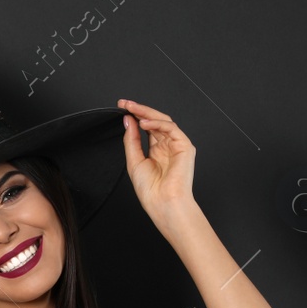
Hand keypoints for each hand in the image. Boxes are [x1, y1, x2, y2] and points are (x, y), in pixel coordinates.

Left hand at [117, 98, 195, 220]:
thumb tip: (129, 121)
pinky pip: (171, 128)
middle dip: (139, 110)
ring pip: (163, 121)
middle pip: (154, 121)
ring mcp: (177, 145)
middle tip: (125, 104)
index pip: (146, 128)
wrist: (162, 203)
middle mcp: (167, 146)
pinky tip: (144, 122)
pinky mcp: (184, 146)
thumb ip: (131, 140)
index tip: (122, 108)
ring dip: (147, 113)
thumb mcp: (134, 161)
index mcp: (157, 151)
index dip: (135, 116)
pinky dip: (158, 123)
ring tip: (132, 108)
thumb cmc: (150, 190)